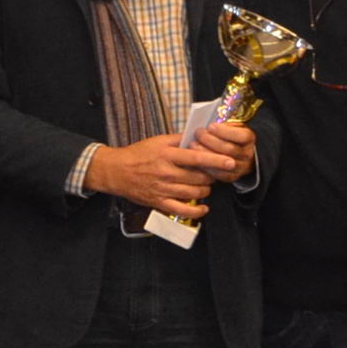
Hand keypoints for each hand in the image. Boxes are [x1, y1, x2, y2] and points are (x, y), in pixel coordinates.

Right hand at [89, 136, 216, 216]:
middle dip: (211, 176)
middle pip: (199, 178)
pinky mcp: (159, 202)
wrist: (116, 171)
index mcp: (167, 155)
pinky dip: (196, 211)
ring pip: (194, 193)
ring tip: (205, 185)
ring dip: (205, 190)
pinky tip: (204, 208)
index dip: (216, 160)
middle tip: (213, 173)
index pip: (197, 158)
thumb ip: (179, 139)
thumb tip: (199, 136)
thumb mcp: (157, 141)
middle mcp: (167, 173)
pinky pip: (182, 210)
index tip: (230, 161)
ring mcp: (163, 189)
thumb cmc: (138, 154)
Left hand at [191, 115, 257, 182]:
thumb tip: (208, 126)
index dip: (225, 131)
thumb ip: (224, 125)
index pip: (242, 136)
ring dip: (205, 153)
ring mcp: (241, 168)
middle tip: (198, 133)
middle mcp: (248, 154)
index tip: (210, 126)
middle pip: (229, 149)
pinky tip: (195, 158)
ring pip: (223, 163)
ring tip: (193, 144)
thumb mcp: (232, 126)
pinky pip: (218, 174)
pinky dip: (205, 166)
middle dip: (211, 140)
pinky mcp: (232, 177)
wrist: (240, 154)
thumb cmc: (231, 136)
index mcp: (249, 139)